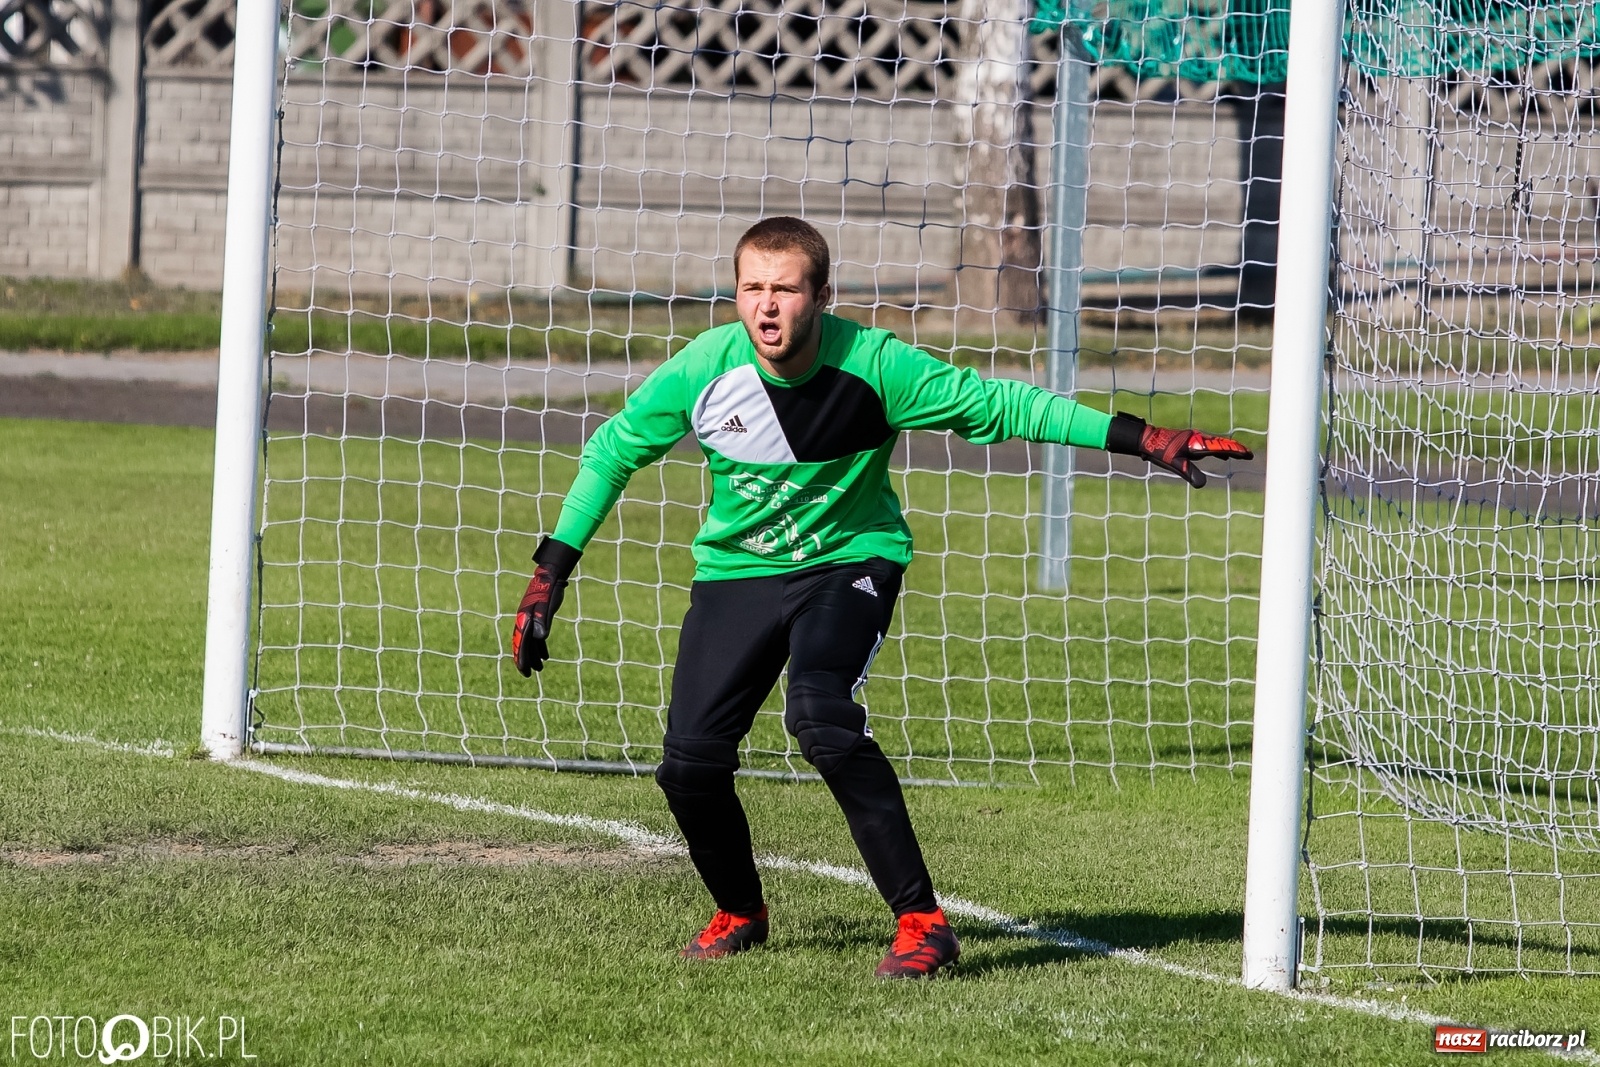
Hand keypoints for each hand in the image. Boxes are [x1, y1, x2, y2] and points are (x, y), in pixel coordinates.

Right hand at [511, 538, 581, 675]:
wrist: (550, 576)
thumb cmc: (548, 589)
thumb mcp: (547, 605)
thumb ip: (543, 620)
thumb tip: (541, 638)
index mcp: (524, 619)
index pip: (522, 643)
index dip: (522, 658)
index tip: (525, 671)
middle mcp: (524, 620)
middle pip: (523, 644)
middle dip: (526, 660)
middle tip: (530, 674)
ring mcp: (530, 619)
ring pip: (530, 642)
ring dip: (534, 655)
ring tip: (540, 668)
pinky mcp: (538, 618)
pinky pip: (537, 636)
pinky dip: (541, 646)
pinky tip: (546, 656)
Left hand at [1106, 412, 1253, 487]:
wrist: (1147, 439)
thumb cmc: (1160, 451)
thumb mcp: (1175, 464)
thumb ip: (1189, 473)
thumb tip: (1203, 485)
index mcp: (1197, 444)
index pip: (1220, 448)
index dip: (1235, 451)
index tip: (1248, 454)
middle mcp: (1198, 438)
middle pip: (1221, 444)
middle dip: (1235, 449)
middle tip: (1249, 454)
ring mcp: (1194, 438)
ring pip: (1215, 443)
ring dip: (1228, 448)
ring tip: (1239, 454)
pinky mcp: (1190, 440)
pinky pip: (1208, 444)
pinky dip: (1217, 448)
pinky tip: (1220, 454)